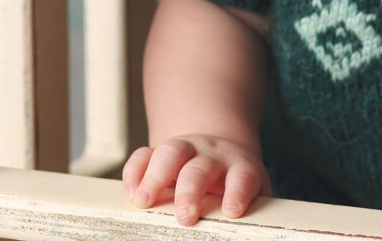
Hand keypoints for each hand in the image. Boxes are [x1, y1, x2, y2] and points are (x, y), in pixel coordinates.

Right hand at [122, 134, 271, 226]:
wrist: (223, 152)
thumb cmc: (236, 187)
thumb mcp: (251, 198)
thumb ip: (249, 219)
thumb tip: (248, 239)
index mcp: (240, 168)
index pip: (243, 177)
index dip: (238, 191)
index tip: (232, 210)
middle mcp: (213, 156)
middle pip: (201, 167)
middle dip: (191, 191)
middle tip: (185, 216)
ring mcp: (187, 149)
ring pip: (171, 152)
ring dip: (156, 176)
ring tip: (143, 202)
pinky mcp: (161, 152)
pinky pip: (145, 154)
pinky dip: (135, 170)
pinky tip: (130, 192)